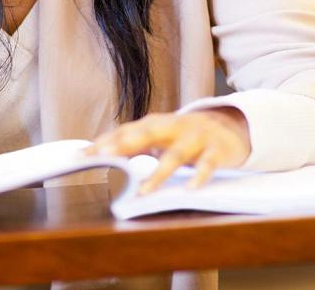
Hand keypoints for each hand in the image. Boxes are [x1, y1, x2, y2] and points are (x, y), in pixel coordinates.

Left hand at [87, 109, 250, 193]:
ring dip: (160, 172)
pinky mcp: (216, 150)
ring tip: (145, 190)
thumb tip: (102, 153)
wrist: (231, 127)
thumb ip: (136, 144)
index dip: (105, 141)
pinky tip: (191, 189)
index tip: (83, 154)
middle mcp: (175, 127)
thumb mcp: (161, 137)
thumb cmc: (187, 136)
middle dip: (126, 143)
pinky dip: (200, 175)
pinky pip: (208, 164)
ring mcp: (196, 138)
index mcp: (158, 124)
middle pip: (149, 133)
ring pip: (177, 154)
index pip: (127, 131)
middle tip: (106, 155)